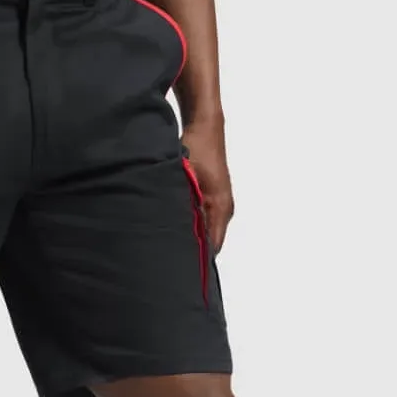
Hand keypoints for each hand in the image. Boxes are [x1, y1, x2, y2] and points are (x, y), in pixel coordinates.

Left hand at [181, 119, 233, 252]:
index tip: (182, 269)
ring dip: (194, 238)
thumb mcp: (186, 177)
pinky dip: (195, 226)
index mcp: (221, 207)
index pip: (213, 245)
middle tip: (172, 261)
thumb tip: (175, 228)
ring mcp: (221, 204)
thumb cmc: (197, 148)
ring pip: (208, 231)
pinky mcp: (214, 198)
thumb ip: (184, 204)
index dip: (199, 260)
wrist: (205, 127)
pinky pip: (206, 221)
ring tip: (173, 247)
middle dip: (194, 252)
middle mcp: (225, 209)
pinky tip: (179, 228)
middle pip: (211, 241)